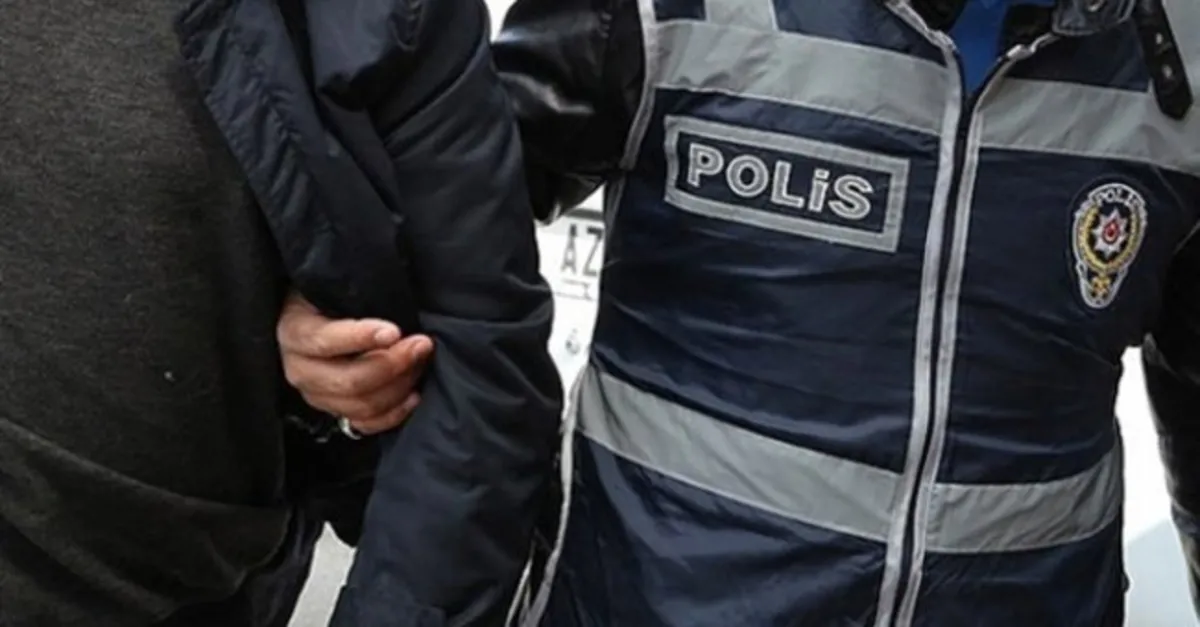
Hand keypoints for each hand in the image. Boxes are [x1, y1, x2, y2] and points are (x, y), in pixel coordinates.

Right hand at [277, 291, 433, 435]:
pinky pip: (365, 425)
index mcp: (295, 332)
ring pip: (361, 405)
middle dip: (393, 364)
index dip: (360, 337)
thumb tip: (391, 293)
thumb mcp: (335, 287)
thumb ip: (356, 292)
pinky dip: (393, 413)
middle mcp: (300, 369)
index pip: (324, 340)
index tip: (394, 330)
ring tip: (421, 362)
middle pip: (349, 380)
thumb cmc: (333, 298)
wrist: (318, 317)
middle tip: (422, 344)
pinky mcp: (334, 412)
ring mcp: (316, 396)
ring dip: (399, 386)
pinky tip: (413, 394)